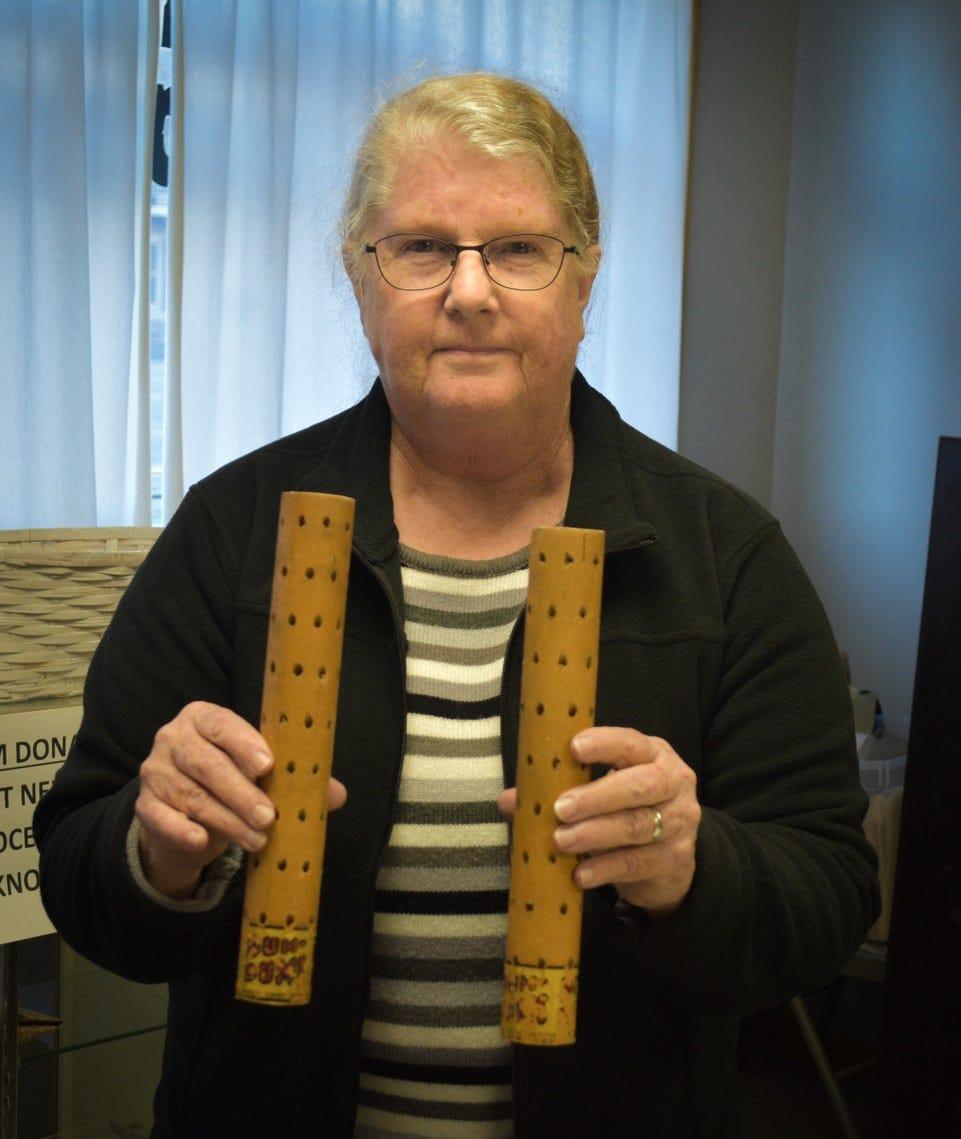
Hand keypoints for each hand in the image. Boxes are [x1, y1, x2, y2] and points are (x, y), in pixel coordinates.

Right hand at [136, 701, 346, 898]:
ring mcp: (155, 772)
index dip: (244, 742)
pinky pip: (161, 818)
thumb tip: (337, 794)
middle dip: (240, 792)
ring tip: (258, 839)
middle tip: (269, 816)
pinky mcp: (145, 806)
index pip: (221, 724)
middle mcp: (173, 738)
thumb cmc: (230, 781)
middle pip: (205, 763)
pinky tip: (202, 841)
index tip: (268, 765)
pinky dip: (182, 830)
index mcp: (202, 718)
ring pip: (191, 795)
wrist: (185, 813)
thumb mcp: (259, 774)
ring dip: (227, 820)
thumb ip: (295, 777)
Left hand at [498, 727, 699, 917]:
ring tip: (561, 841)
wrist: (669, 856)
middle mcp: (674, 783)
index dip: (604, 743)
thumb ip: (558, 789)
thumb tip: (508, 801)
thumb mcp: (601, 790)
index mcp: (653, 754)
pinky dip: (605, 868)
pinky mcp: (675, 860)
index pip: (631, 743)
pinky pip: (637, 863)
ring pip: (638, 826)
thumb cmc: (625, 809)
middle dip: (598, 796)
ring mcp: (679, 823)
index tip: (574, 747)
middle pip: (641, 786)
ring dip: (595, 834)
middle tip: (560, 808)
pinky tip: (580, 874)